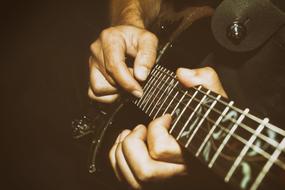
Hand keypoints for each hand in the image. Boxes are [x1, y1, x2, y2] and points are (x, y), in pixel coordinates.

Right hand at [88, 25, 157, 102]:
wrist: (127, 35)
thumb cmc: (137, 37)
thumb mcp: (149, 40)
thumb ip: (148, 55)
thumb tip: (141, 76)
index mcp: (109, 39)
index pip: (114, 66)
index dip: (127, 82)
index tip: (139, 91)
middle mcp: (96, 50)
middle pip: (109, 79)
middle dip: (126, 84)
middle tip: (137, 78)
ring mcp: (91, 63)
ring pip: (99, 89)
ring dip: (117, 90)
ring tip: (127, 80)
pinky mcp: (90, 74)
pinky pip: (94, 94)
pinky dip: (109, 95)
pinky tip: (119, 87)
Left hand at [109, 67, 227, 188]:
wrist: (220, 147)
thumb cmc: (215, 124)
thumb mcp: (214, 98)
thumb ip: (204, 81)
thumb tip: (183, 75)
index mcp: (193, 154)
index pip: (162, 150)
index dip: (156, 128)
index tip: (165, 117)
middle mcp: (178, 173)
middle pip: (144, 171)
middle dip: (133, 144)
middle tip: (141, 128)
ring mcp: (165, 180)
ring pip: (133, 179)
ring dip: (123, 151)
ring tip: (132, 134)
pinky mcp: (154, 182)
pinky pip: (126, 178)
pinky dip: (117, 159)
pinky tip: (126, 143)